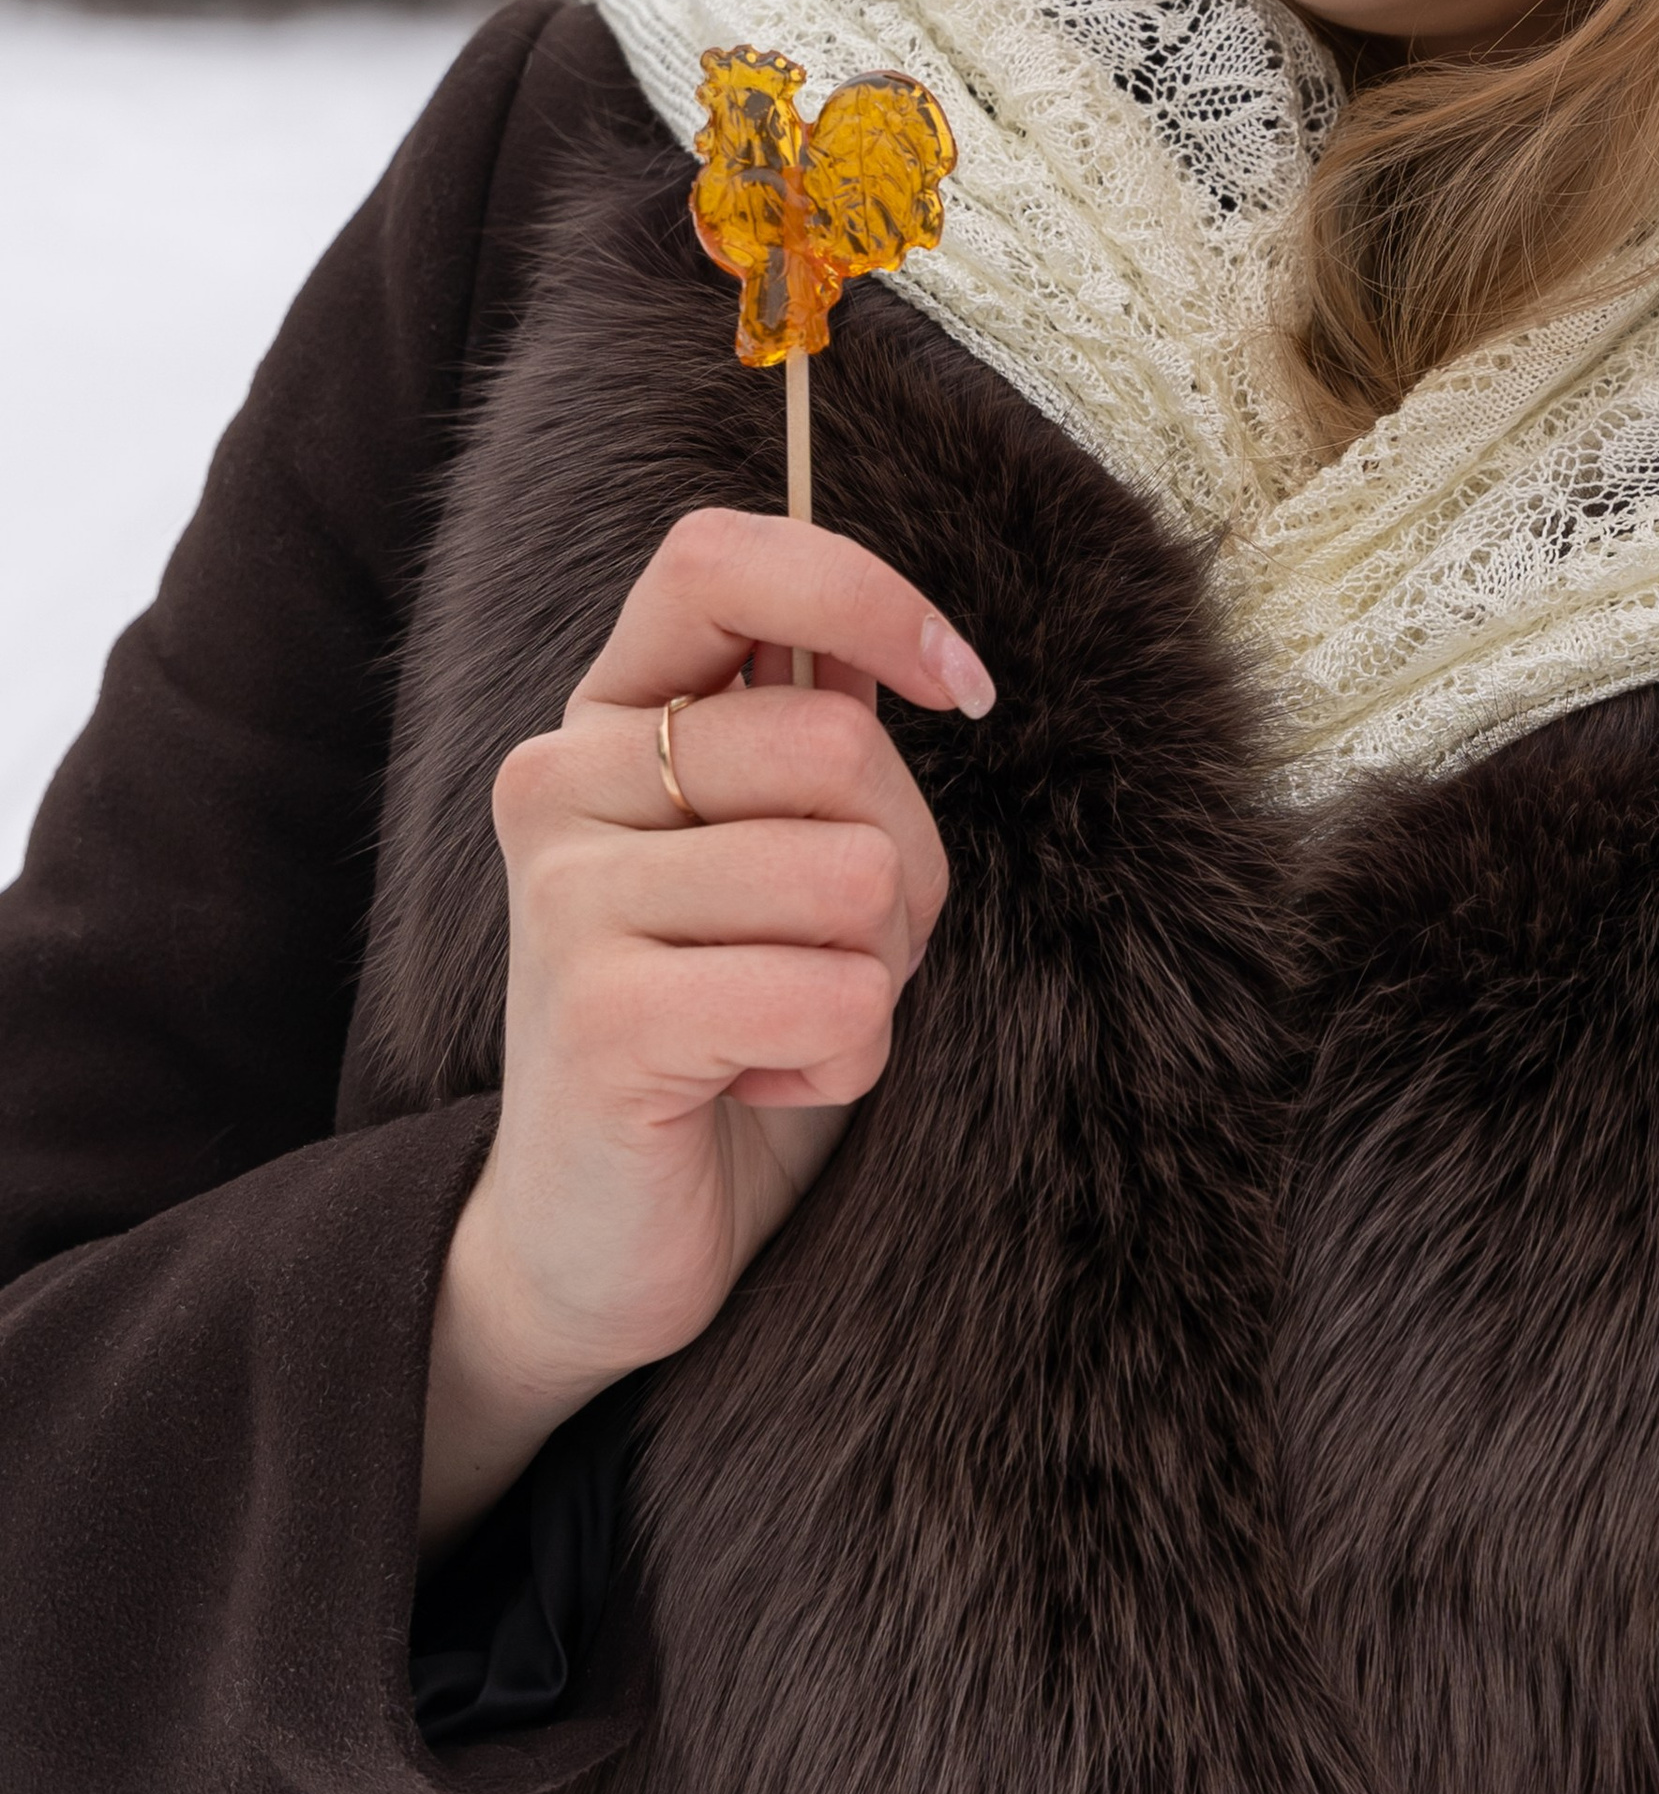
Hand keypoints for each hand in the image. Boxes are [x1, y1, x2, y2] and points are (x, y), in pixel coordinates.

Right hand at [418, 508, 992, 1557]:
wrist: (603, 1235)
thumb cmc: (729, 1019)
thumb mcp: (779, 853)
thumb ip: (814, 736)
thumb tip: (910, 645)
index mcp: (610, 713)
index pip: (720, 558)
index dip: (865, 597)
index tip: (963, 686)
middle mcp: (559, 779)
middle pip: (836, 746)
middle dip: (902, 868)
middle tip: (832, 955)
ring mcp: (565, 897)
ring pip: (853, 876)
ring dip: (872, 977)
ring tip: (784, 1022)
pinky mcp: (599, 1019)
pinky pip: (829, 996)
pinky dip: (843, 1057)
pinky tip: (758, 1086)